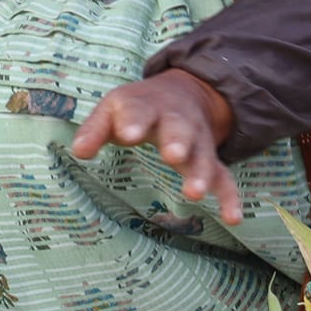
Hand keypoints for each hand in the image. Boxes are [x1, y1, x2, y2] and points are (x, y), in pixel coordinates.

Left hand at [72, 69, 244, 225]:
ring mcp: (197, 140)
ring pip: (203, 155)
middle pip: (179, 129)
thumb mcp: (113, 109)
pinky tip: (232, 218)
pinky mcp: (211, 159)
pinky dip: (230, 197)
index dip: (133, 122)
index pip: (139, 111)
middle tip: (173, 155)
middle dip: (177, 141)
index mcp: (146, 106)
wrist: (183, 92)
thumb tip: (78, 151)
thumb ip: (95, 129)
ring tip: (195, 192)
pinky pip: (224, 177)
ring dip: (201, 173)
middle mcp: (176, 121)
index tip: (127, 134)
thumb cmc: (138, 107)